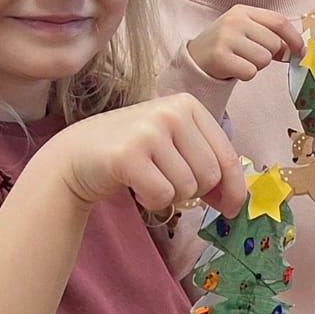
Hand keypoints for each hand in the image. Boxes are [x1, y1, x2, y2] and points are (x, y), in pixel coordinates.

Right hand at [46, 94, 244, 214]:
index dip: (234, 189)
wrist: (76, 156)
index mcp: (188, 105)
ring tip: (148, 179)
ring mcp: (149, 131)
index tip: (231, 208)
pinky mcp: (129, 155)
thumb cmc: (134, 153)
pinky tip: (136, 186)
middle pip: (210, 175)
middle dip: (194, 192)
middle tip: (169, 183)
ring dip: (171, 196)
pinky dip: (152, 202)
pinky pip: (163, 196)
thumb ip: (208, 164)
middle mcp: (171, 111)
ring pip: (188, 188)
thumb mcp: (176, 146)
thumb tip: (238, 202)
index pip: (227, 156)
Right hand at [187, 6, 303, 82]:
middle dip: (268, 55)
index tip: (301, 52)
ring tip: (239, 60)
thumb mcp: (247, 33)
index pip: (279, 21)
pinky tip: (232, 68)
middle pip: (274, 44)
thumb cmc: (227, 46)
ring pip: (264, 59)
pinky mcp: (220, 56)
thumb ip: (271, 36)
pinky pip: (250, 72)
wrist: (195, 58)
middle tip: (248, 55)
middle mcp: (234, 20)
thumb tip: (298, 51)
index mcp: (243, 11)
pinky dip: (245, 75)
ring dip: (256, 65)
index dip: (294, 38)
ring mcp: (226, 37)